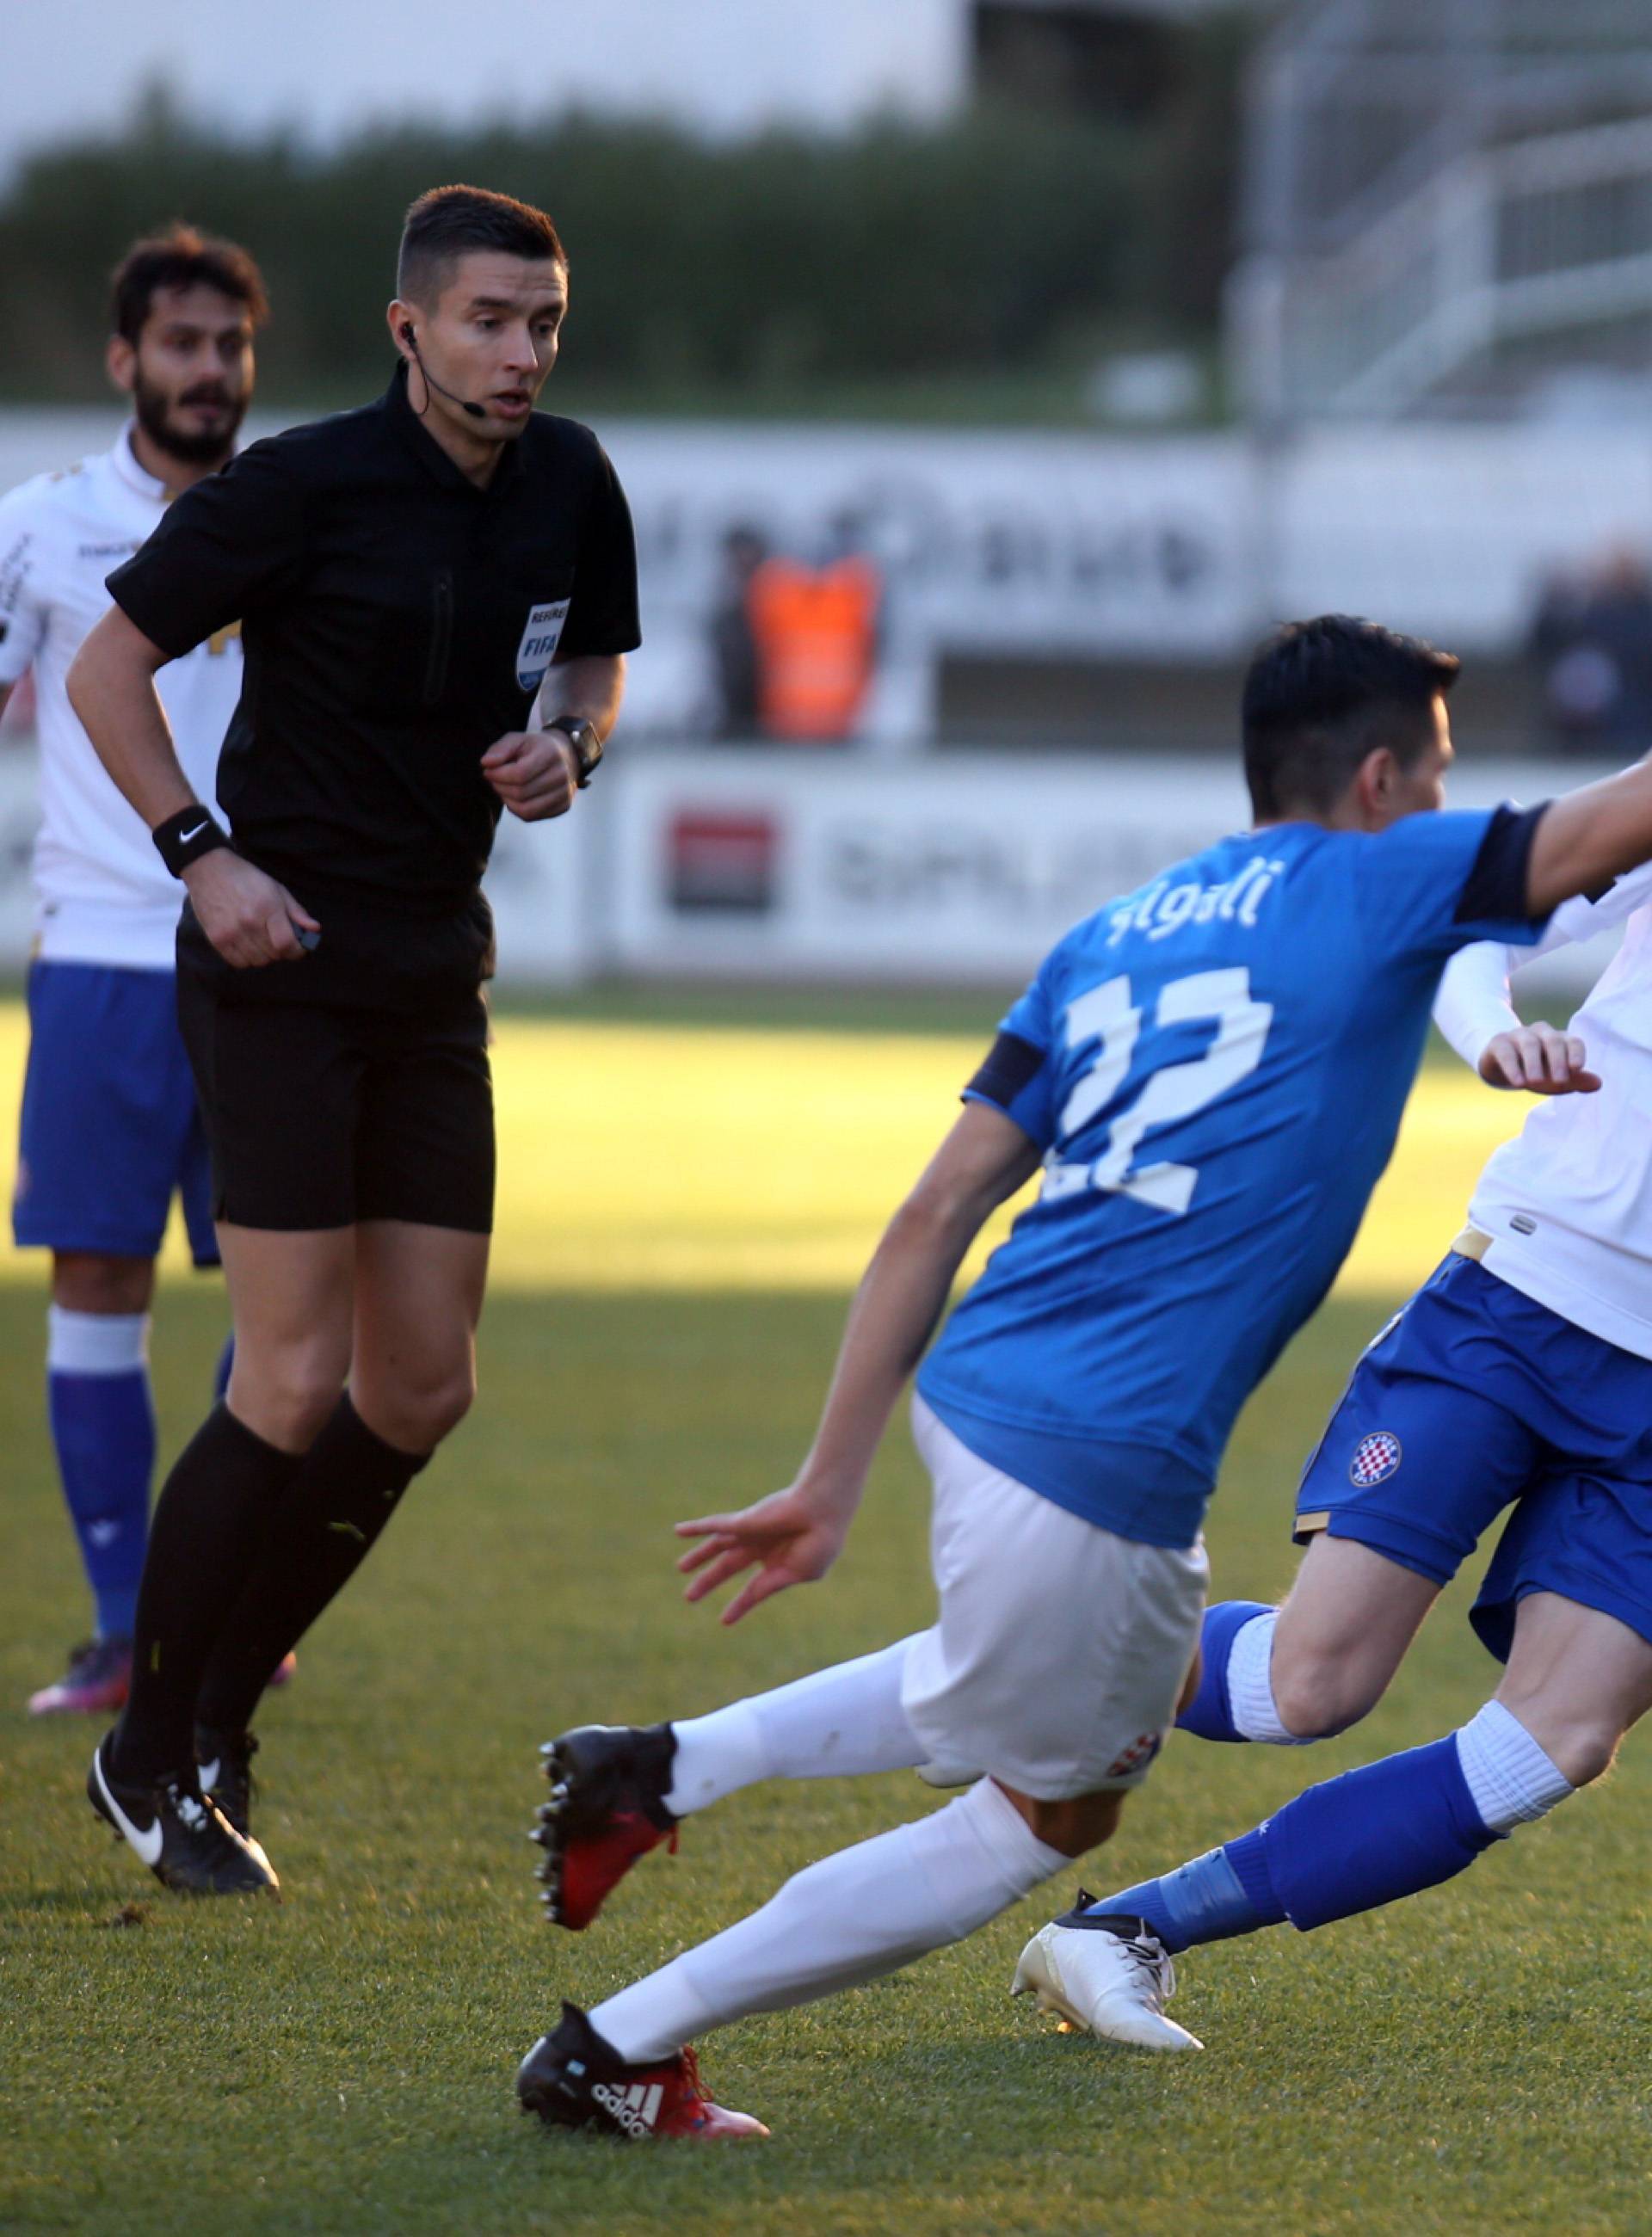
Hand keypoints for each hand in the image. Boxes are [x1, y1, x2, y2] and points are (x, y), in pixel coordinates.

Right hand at [182, 849, 319, 967]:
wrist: (208, 869)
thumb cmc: (246, 878)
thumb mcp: (276, 889)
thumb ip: (296, 911)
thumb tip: (314, 930)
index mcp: (268, 908)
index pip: (287, 944)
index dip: (297, 951)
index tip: (298, 948)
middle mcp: (249, 923)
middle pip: (274, 955)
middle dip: (281, 950)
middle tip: (277, 939)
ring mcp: (231, 932)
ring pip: (258, 961)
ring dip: (264, 955)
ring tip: (261, 940)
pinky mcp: (216, 939)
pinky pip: (239, 963)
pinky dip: (247, 958)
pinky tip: (247, 945)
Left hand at [480, 729, 576, 821]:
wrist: (565, 756)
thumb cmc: (535, 748)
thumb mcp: (517, 740)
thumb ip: (500, 749)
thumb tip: (486, 763)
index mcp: (550, 753)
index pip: (520, 774)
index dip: (498, 775)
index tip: (488, 771)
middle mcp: (562, 775)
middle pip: (521, 793)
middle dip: (500, 788)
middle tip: (495, 780)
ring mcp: (565, 793)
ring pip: (526, 809)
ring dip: (507, 801)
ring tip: (504, 788)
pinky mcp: (563, 807)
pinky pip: (532, 816)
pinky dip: (517, 809)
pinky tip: (515, 797)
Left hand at [674, 1484, 853, 1625]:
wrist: (822, 1513)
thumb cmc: (819, 1542)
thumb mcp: (798, 1573)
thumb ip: (772, 1585)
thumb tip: (754, 1595)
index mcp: (778, 1563)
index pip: (753, 1588)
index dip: (740, 1605)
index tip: (724, 1621)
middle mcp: (760, 1547)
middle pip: (728, 1566)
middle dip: (709, 1580)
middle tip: (688, 1597)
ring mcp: (751, 1533)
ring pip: (717, 1546)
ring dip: (699, 1556)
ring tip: (680, 1568)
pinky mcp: (743, 1522)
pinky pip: (715, 1525)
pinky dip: (696, 1528)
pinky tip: (678, 1531)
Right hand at [1479, 1022, 1600, 1095]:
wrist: (1500, 1069)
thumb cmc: (1535, 1072)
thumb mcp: (1556, 1080)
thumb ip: (1576, 1081)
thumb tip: (1598, 1084)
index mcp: (1559, 1040)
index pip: (1573, 1041)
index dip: (1576, 1053)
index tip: (1577, 1068)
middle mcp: (1541, 1033)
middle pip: (1553, 1040)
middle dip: (1557, 1060)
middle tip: (1560, 1080)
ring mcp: (1519, 1035)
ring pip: (1530, 1043)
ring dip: (1534, 1064)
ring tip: (1534, 1083)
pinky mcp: (1499, 1043)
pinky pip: (1507, 1052)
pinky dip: (1513, 1067)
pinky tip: (1518, 1083)